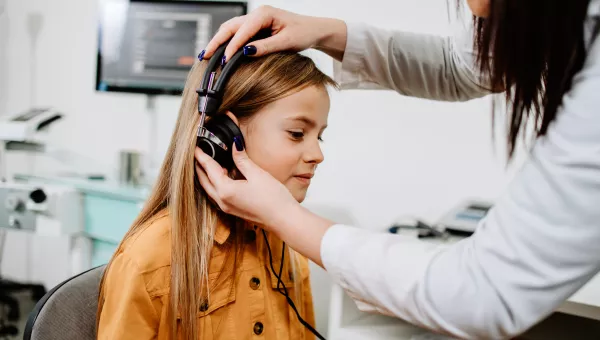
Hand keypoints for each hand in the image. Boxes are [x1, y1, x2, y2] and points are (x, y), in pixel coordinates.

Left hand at [194, 144, 299, 229]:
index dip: (202, 156)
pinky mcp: (233, 210)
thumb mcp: (257, 174)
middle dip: (200, 166)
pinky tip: (223, 178)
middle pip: (204, 180)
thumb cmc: (273, 199)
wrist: (284, 220)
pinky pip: (217, 195)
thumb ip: (242, 159)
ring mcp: (227, 207)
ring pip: (209, 189)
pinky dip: (215, 184)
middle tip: (199, 153)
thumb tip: (235, 144)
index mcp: (225, 190)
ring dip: (206, 176)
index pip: (209, 168)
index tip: (196, 147)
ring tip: (208, 163)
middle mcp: (222, 201)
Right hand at [203, 6, 347, 61]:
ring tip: (207, 55)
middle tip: (205, 56)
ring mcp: (255, 19)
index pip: (242, 31)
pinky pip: (237, 33)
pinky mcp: (256, 27)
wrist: (314, 30)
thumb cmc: (303, 34)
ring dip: (219, 41)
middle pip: (230, 27)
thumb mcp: (286, 42)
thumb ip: (266, 47)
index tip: (224, 60)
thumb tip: (246, 52)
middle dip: (216, 41)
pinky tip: (220, 52)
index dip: (232, 46)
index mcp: (264, 14)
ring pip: (231, 29)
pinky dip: (227, 42)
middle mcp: (257, 14)